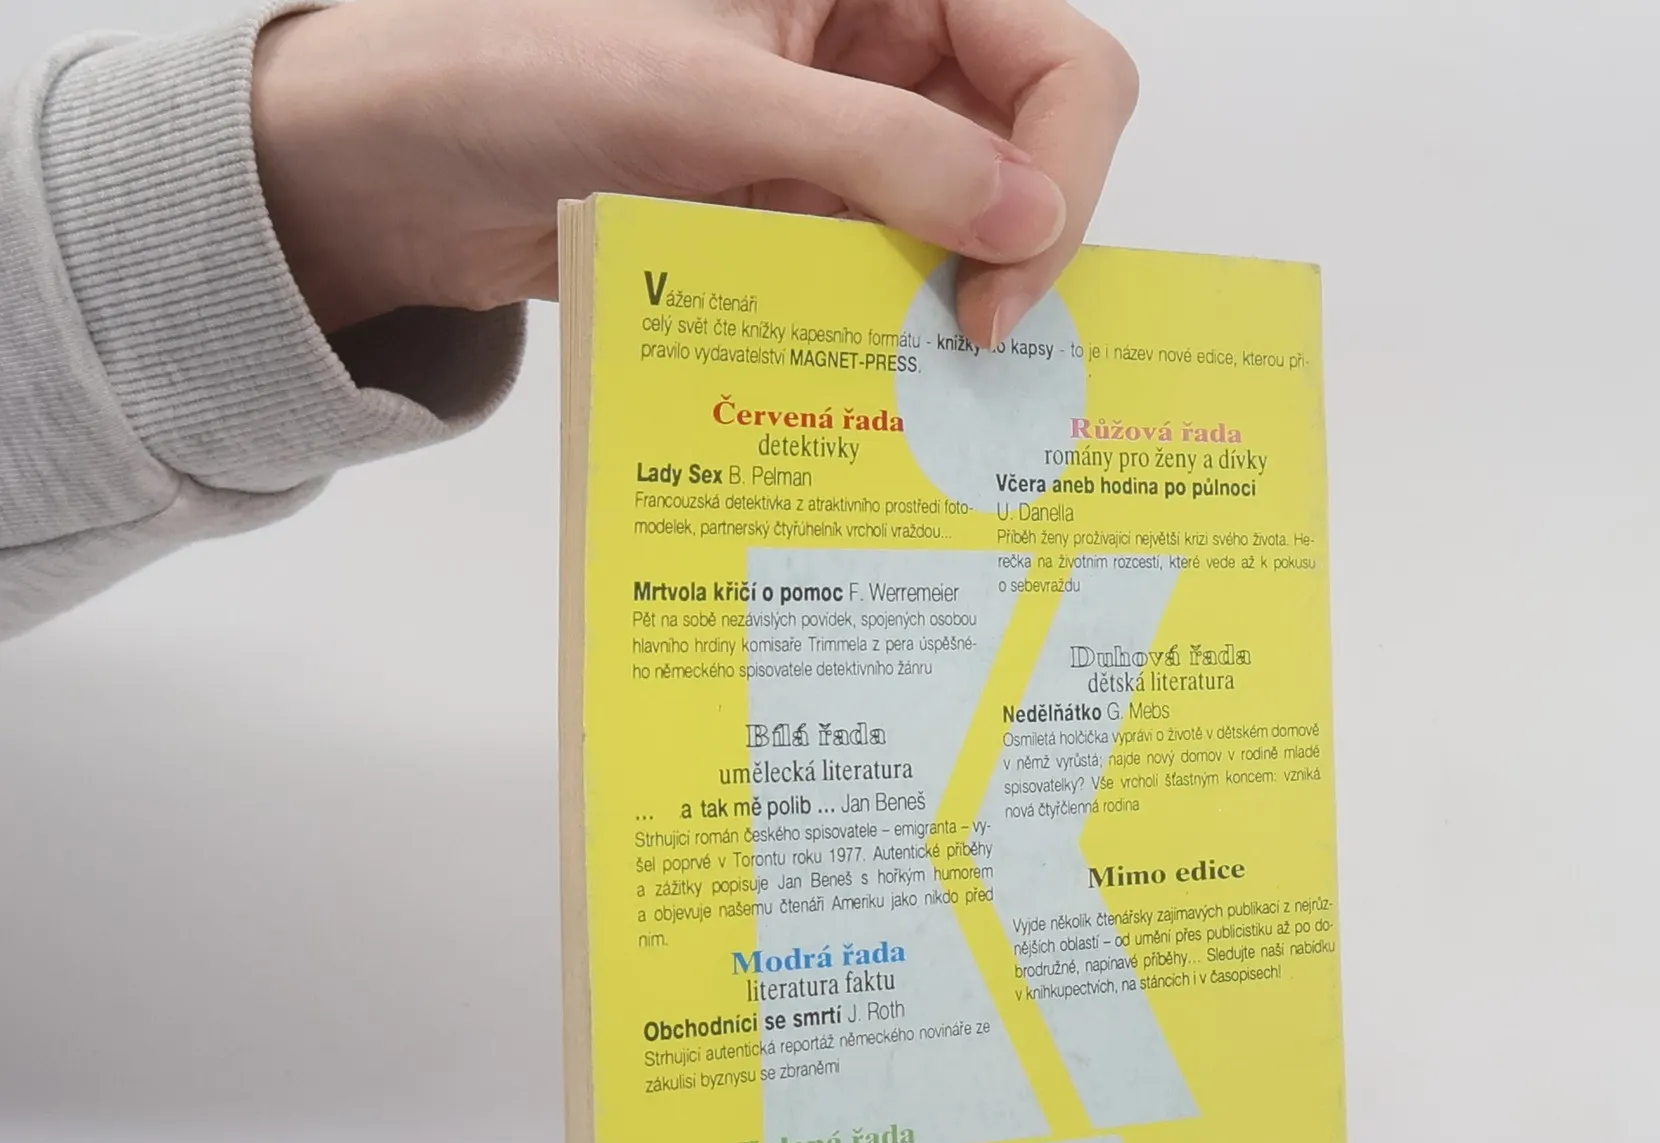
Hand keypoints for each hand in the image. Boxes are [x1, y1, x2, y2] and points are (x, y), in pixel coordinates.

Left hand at [251, 0, 1137, 348]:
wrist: (401, 167)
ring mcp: (842, 136)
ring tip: (921, 384)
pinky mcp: (801, 214)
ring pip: (967, 225)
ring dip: (951, 302)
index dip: (1060, 173)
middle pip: (1030, 147)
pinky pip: (887, 274)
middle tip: (969, 348)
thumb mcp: (714, 102)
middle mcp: (877, 44)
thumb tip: (1031, 219)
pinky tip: (871, 379)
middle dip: (1018, 249)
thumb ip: (884, 151)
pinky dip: (888, 328)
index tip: (1001, 287)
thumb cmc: (521, 75)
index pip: (1055, 57)